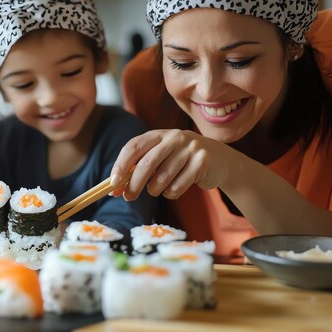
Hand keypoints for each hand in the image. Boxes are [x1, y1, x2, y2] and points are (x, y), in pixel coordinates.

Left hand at [110, 129, 234, 200]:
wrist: (219, 160)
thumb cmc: (180, 162)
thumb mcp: (160, 158)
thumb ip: (138, 169)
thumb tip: (114, 188)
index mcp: (158, 134)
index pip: (133, 147)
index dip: (120, 165)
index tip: (113, 183)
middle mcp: (174, 137)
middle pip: (146, 164)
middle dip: (134, 184)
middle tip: (128, 197)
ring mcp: (190, 147)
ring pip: (162, 178)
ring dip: (155, 190)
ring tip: (156, 190)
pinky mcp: (202, 161)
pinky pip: (178, 186)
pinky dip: (171, 193)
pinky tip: (174, 189)